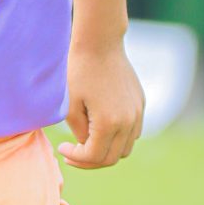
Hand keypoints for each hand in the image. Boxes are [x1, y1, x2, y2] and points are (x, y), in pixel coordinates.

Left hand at [59, 40, 144, 169]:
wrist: (100, 43)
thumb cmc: (79, 71)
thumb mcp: (70, 106)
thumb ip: (79, 133)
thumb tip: (87, 146)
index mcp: (109, 123)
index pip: (94, 157)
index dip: (77, 159)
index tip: (63, 149)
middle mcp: (129, 121)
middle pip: (112, 158)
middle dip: (90, 161)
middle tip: (72, 154)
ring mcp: (138, 113)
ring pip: (125, 148)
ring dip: (106, 151)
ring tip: (87, 143)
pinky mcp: (140, 104)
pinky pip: (133, 132)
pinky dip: (118, 138)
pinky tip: (101, 128)